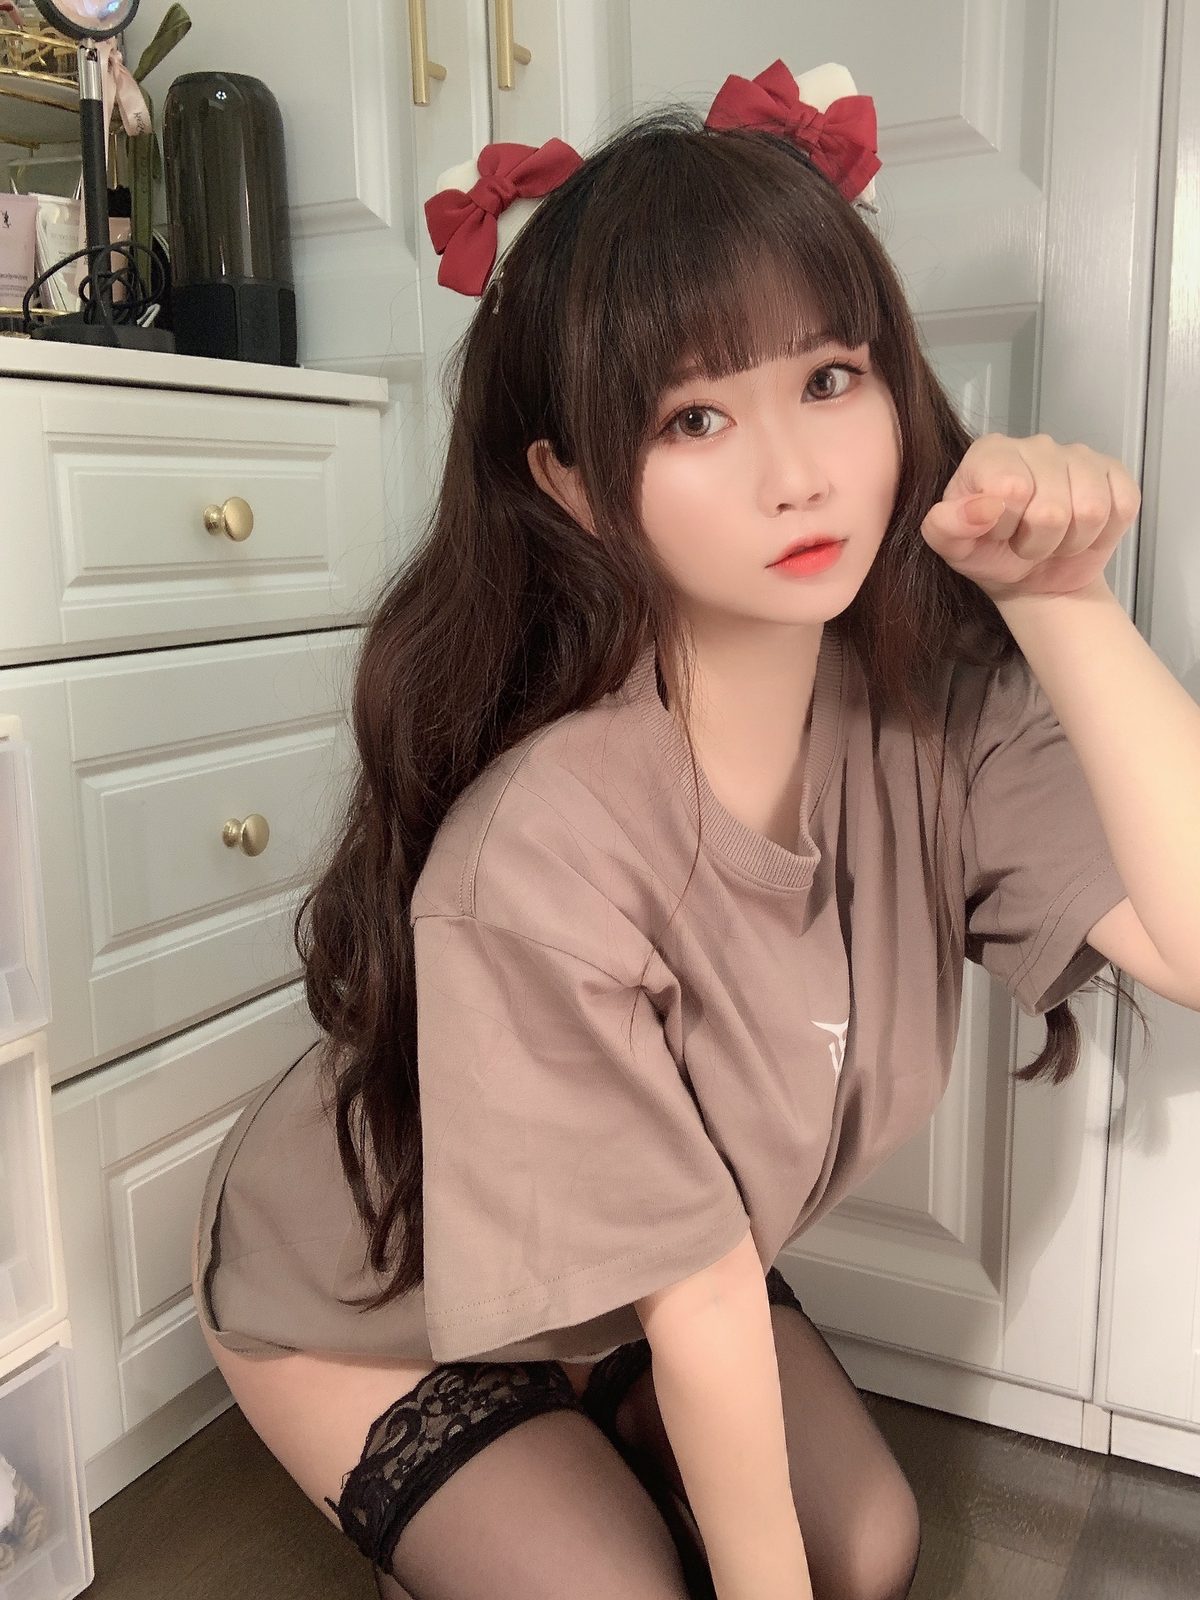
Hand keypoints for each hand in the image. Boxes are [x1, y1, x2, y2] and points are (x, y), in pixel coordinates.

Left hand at [919, 432, 1141, 601]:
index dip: (1006, 526)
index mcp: (990, 453)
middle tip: (1025, 542)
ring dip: (1069, 542)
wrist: (1033, 575)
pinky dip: (1100, 536)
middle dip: (1037, 542)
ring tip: (1050, 540)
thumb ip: (946, 528)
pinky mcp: (1114, 472)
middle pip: (1052, 509)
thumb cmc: (990, 554)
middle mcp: (1035, 444)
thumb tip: (982, 508)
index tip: (997, 532)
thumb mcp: (955, 549)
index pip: (1011, 490)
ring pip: (1090, 511)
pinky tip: (1079, 533)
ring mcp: (1078, 454)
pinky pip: (1122, 508)